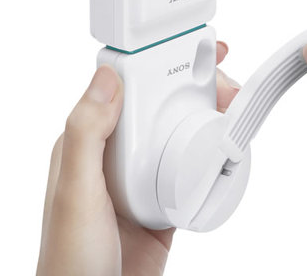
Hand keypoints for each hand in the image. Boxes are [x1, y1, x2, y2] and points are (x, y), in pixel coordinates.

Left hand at [37, 42, 238, 275]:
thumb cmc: (72, 259)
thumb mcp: (76, 191)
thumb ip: (87, 133)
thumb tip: (105, 77)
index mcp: (91, 143)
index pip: (128, 88)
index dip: (162, 65)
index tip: (197, 52)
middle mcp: (117, 155)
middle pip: (163, 107)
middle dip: (197, 87)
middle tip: (227, 86)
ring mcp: (143, 176)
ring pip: (182, 132)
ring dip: (209, 116)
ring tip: (234, 107)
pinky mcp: (165, 198)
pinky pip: (193, 167)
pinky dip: (213, 154)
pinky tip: (227, 148)